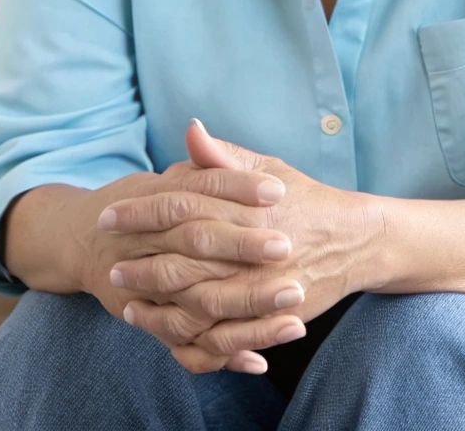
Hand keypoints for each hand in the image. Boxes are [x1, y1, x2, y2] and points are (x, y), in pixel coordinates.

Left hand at [99, 120, 385, 373]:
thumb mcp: (268, 169)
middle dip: (142, 262)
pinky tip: (163, 329)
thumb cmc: (305, 200)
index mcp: (247, 206)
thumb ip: (225, 157)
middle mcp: (255, 247)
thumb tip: (190, 129)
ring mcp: (264, 286)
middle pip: (184, 257)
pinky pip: (224, 333)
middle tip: (109, 264)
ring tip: (124, 300)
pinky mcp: (272, 315)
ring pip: (199, 301)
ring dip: (158, 302)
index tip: (107, 214)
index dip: (140, 211)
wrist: (357, 241)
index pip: (181, 206)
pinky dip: (190, 335)